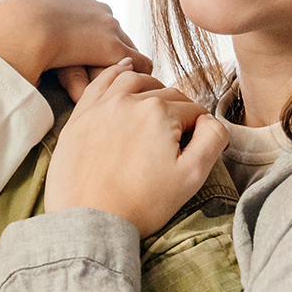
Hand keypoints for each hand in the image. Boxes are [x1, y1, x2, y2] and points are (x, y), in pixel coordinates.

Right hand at [0, 0, 151, 85]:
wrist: (21, 28)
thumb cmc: (15, 13)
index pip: (94, 15)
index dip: (88, 32)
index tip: (79, 50)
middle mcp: (99, 8)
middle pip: (111, 31)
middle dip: (106, 49)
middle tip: (98, 73)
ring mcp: (108, 27)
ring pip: (125, 46)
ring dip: (120, 64)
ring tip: (116, 83)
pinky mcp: (113, 50)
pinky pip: (139, 63)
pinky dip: (139, 74)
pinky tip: (130, 86)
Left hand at [45, 64, 228, 234]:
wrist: (90, 223)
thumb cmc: (140, 205)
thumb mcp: (192, 176)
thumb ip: (212, 139)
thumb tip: (210, 120)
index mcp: (160, 112)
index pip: (192, 111)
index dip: (198, 130)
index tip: (193, 149)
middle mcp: (129, 100)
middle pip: (165, 95)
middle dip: (176, 112)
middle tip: (175, 139)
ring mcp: (101, 106)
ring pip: (134, 81)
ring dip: (151, 87)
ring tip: (157, 102)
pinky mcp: (80, 117)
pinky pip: (100, 82)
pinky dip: (115, 72)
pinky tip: (124, 69)